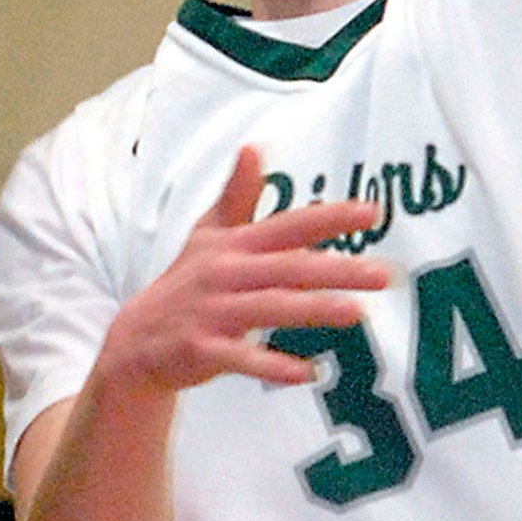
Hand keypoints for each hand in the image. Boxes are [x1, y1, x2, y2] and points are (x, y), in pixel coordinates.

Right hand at [101, 148, 388, 394]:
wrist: (137, 338)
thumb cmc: (186, 282)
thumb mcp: (208, 234)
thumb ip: (237, 195)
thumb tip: (253, 147)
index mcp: (233, 244)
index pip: (287, 225)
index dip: (328, 218)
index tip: (371, 213)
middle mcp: (224, 273)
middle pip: (287, 268)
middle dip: (337, 269)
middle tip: (383, 275)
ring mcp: (212, 312)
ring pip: (269, 308)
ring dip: (312, 309)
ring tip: (356, 313)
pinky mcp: (202, 349)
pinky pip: (242, 358)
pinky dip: (273, 365)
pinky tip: (308, 373)